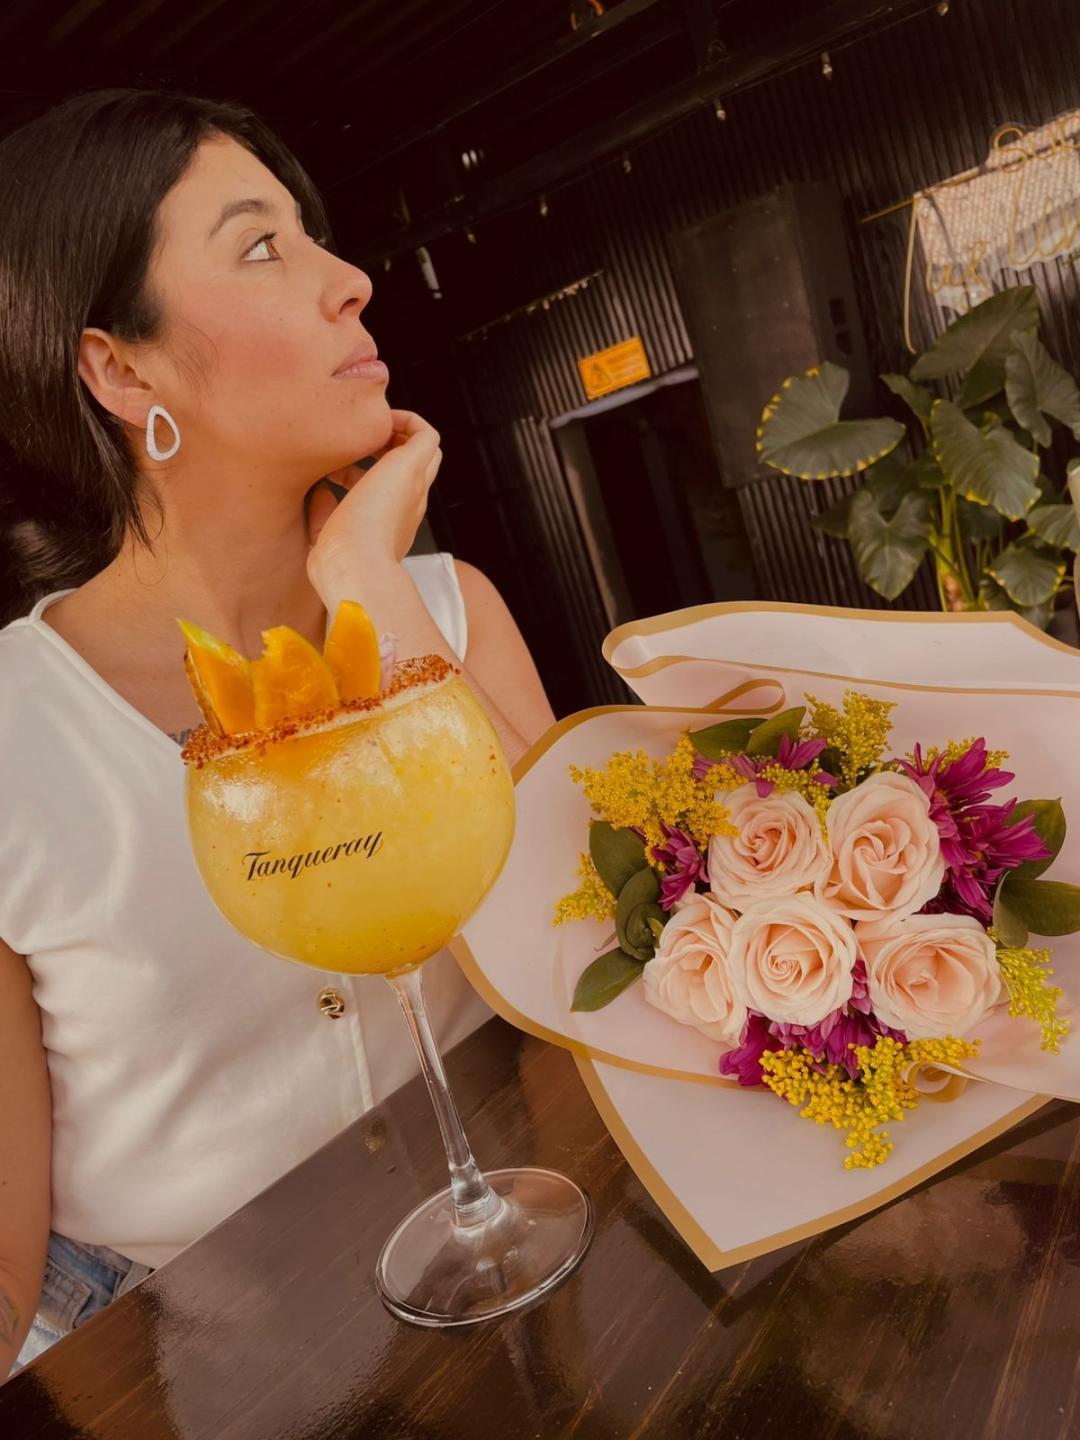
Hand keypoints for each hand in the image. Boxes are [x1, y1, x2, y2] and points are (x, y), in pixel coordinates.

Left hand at [306, 410, 441, 593]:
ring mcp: (414, 485)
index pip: (387, 494)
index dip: (362, 475)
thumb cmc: (339, 562)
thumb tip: (321, 490)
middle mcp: (409, 505)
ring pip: (426, 451)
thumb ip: (324, 514)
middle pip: (416, 469)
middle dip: (391, 449)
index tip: (333, 473)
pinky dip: (408, 420)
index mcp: (390, 526)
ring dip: (402, 434)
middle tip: (358, 444)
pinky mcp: (413, 466)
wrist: (355, 565)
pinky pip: (426, 434)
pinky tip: (381, 419)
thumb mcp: (325, 537)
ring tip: (371, 428)